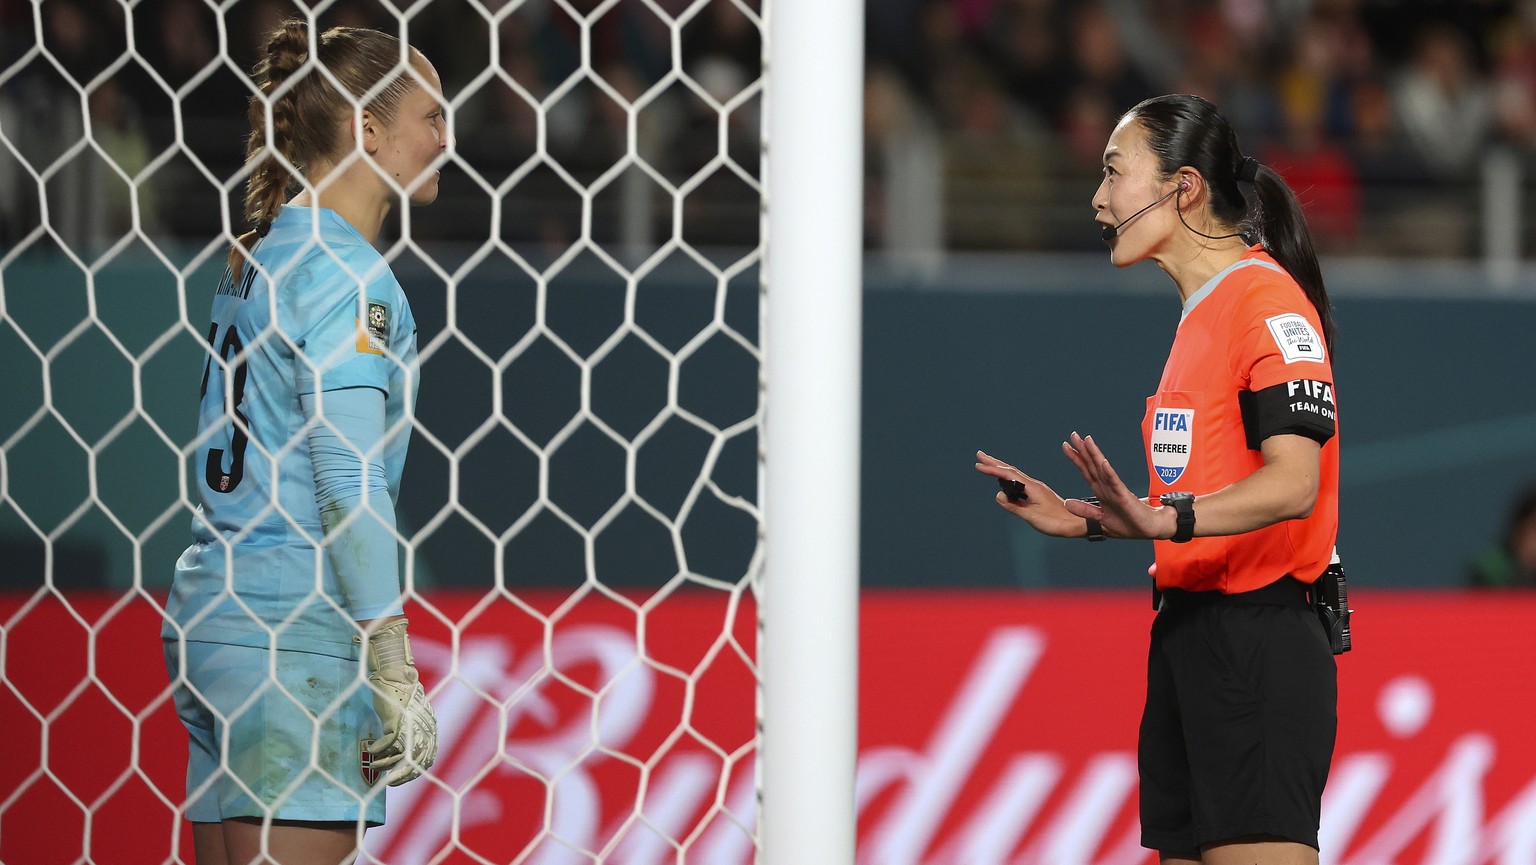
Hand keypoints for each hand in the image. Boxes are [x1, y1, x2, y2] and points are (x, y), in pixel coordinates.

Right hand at [365, 618, 437, 786]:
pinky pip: (387, 743)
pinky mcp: (397, 721)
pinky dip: (378, 749)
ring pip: (399, 755)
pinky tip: (370, 749)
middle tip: (387, 782)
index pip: (426, 760)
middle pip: (415, 762)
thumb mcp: (410, 720)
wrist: (396, 677)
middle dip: (400, 775)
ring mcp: (411, 726)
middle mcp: (424, 730)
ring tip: (373, 764)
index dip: (412, 773)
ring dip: (384, 763)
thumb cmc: (401, 699)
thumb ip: (410, 736)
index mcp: (430, 731)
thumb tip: (400, 757)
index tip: (397, 780)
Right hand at [974, 450, 1093, 537]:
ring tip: (989, 465)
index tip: (978, 465)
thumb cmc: (1056, 522)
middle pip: (1011, 470)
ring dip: (1001, 468)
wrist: (1076, 523)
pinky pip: (1020, 481)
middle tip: (979, 455)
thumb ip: (1015, 506)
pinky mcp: (1038, 493)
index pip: (1008, 475)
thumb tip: (998, 495)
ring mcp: (1036, 488)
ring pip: (1015, 474)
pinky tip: (1007, 480)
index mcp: (1032, 488)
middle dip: (994, 463)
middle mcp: (1034, 485)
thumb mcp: (1032, 516)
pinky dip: (1009, 477)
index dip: (992, 470)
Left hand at [1059, 432, 1175, 540]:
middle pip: (1092, 465)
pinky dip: (1109, 472)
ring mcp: (1116, 490)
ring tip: (1087, 441)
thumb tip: (1067, 503)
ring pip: (1102, 469)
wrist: (1151, 529)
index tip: (1066, 446)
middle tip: (1073, 435)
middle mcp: (1108, 487)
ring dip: (1094, 455)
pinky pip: (1115, 483)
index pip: (1087, 471)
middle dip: (1082, 450)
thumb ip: (1085, 510)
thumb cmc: (1129, 524)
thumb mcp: (1101, 518)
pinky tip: (1103, 462)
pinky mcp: (1125, 496)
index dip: (1077, 458)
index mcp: (1102, 491)